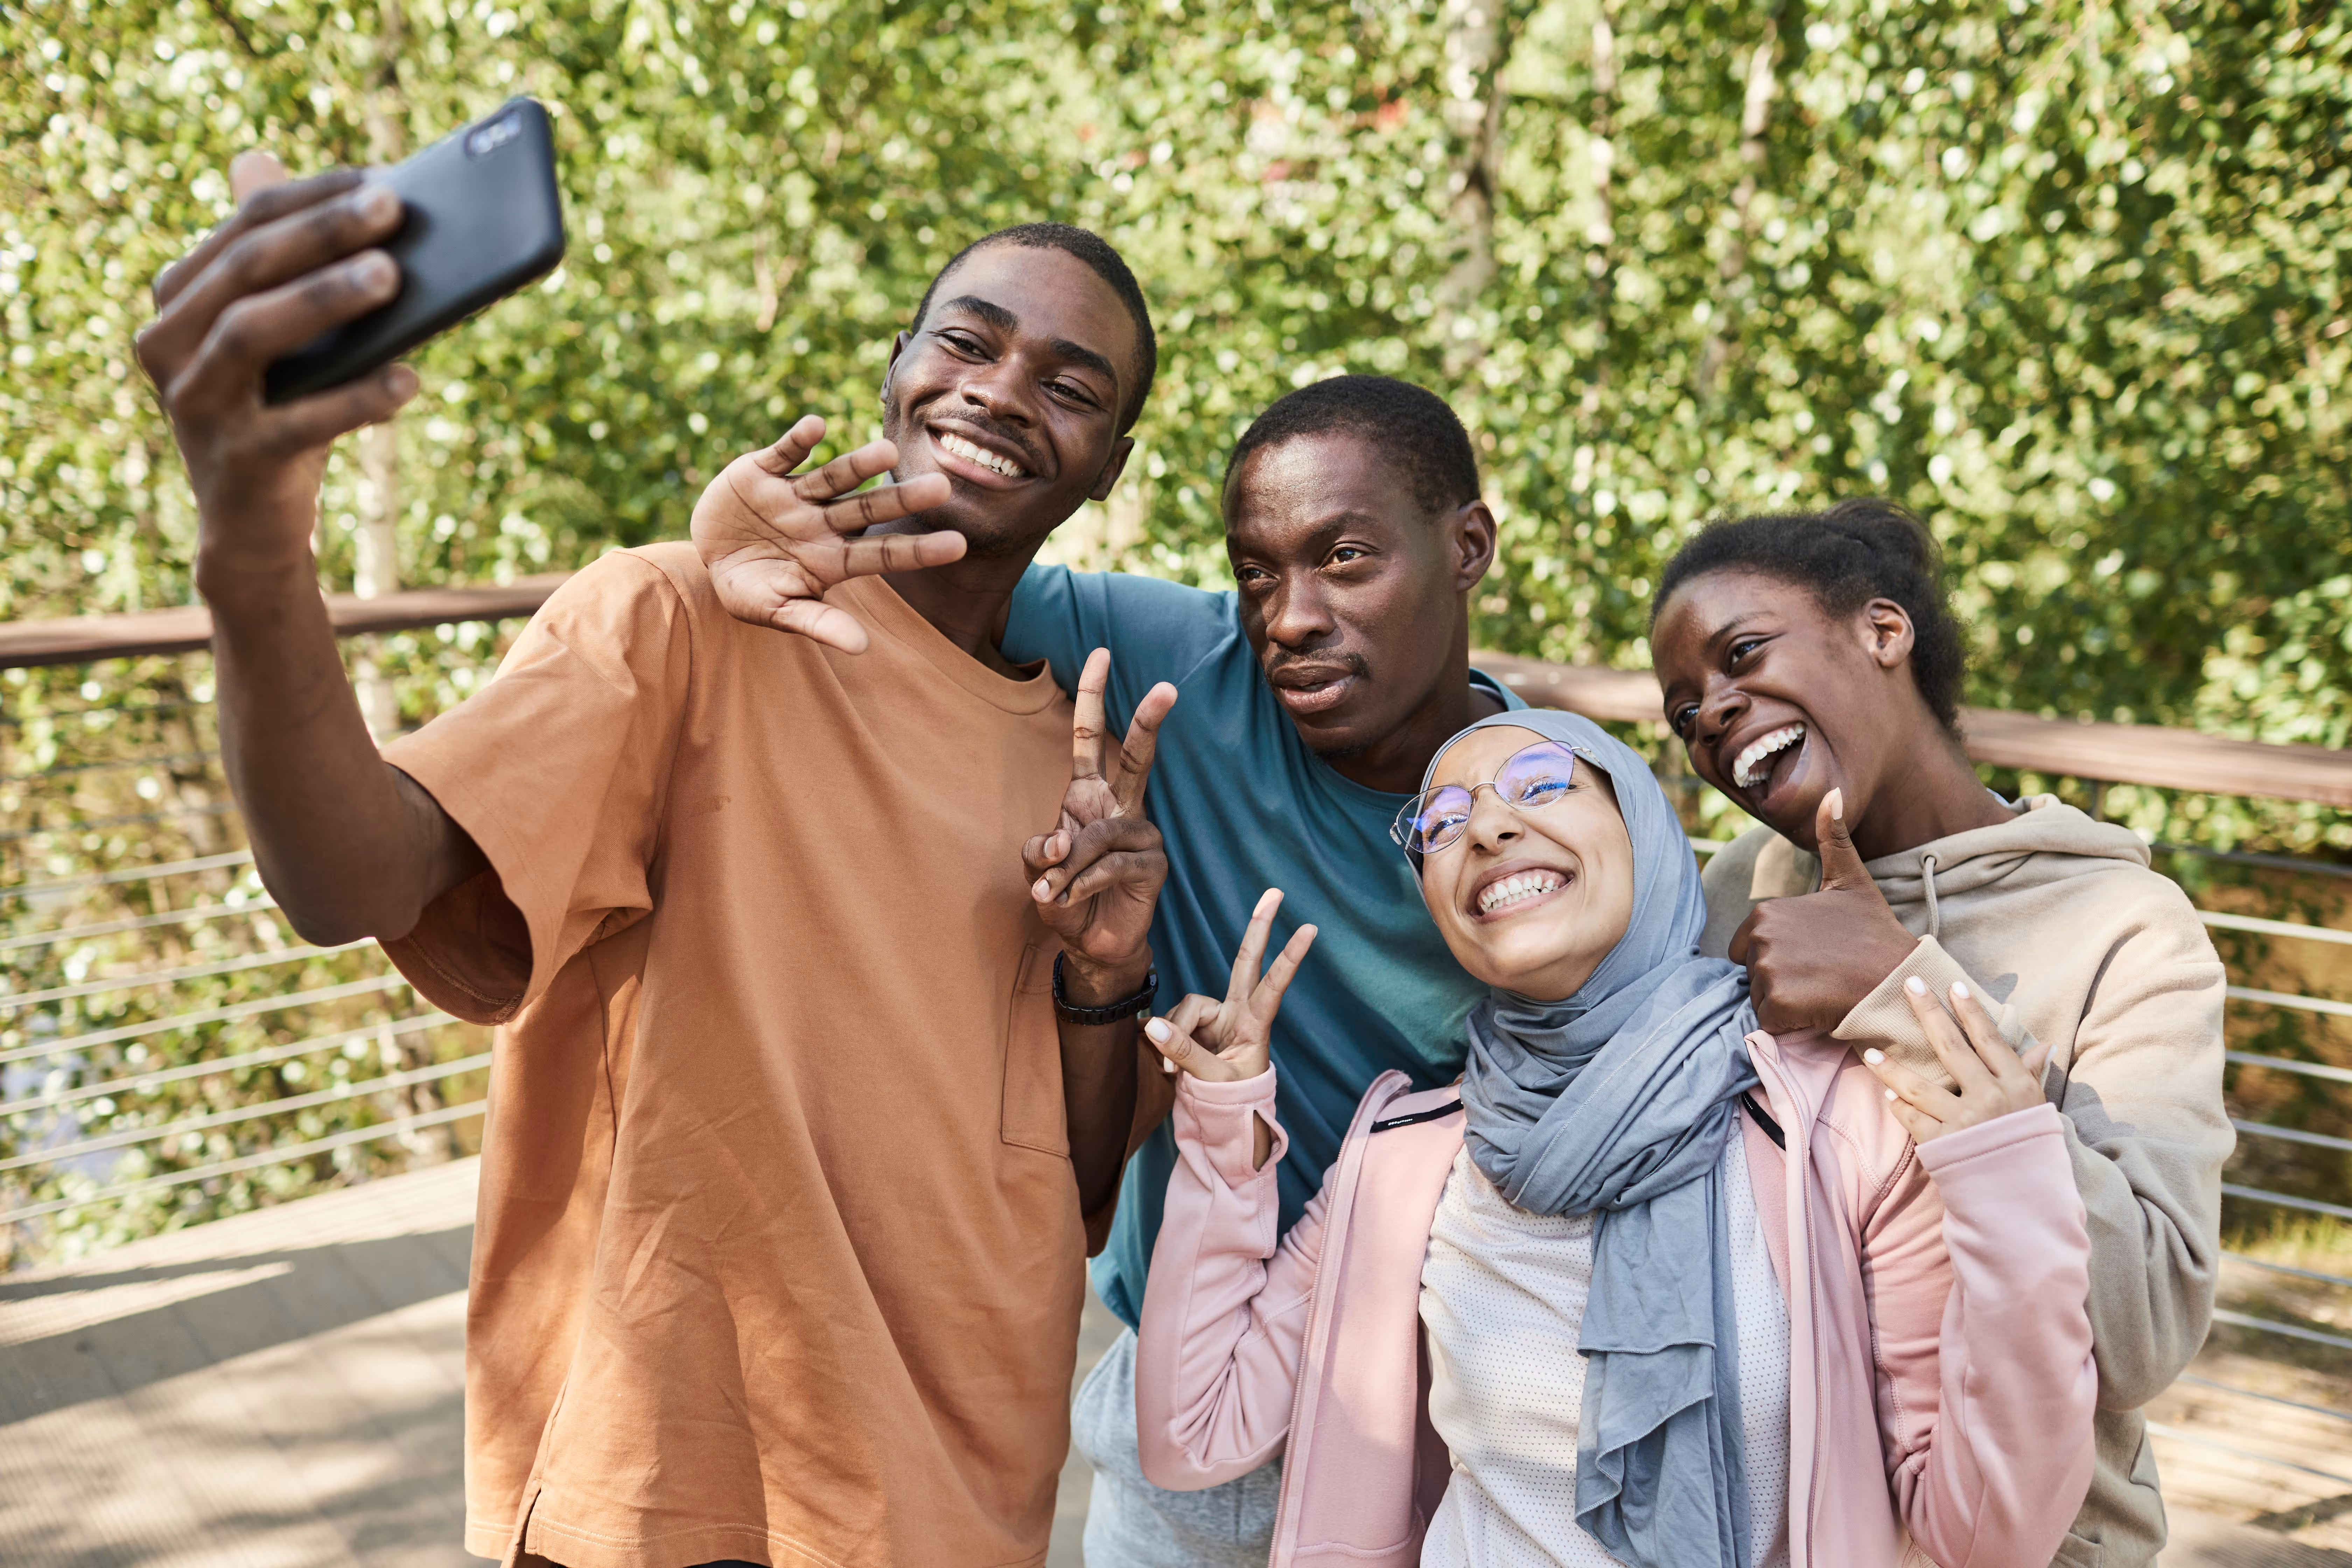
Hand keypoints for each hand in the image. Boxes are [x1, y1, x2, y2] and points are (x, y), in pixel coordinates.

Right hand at [136, 152, 419, 594]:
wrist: (253, 519)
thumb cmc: (279, 404)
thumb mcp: (280, 330)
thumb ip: (281, 255)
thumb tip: (269, 158)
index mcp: (180, 295)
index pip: (246, 224)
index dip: (314, 196)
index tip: (382, 179)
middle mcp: (169, 341)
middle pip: (246, 266)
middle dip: (322, 231)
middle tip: (393, 208)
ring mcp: (195, 401)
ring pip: (253, 331)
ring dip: (326, 298)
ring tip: (394, 275)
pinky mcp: (236, 458)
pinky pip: (300, 422)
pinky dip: (358, 398)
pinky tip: (409, 381)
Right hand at [691, 418, 960, 652]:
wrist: (706, 558)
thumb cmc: (750, 590)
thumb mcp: (778, 610)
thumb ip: (819, 623)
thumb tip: (861, 648)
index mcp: (833, 558)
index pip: (884, 555)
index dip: (919, 550)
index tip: (960, 545)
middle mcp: (823, 522)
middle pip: (868, 509)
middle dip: (901, 499)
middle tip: (941, 486)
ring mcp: (795, 494)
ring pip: (834, 477)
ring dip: (858, 464)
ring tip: (887, 452)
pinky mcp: (762, 471)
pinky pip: (784, 453)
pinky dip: (798, 441)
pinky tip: (817, 427)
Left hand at [1023, 648, 1179, 996]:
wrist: (1089, 946)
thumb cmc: (1063, 900)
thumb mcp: (1037, 871)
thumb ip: (1040, 851)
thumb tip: (1061, 841)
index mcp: (1089, 796)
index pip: (1092, 738)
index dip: (1095, 696)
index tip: (1101, 653)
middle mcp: (1121, 808)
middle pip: (1137, 759)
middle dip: (1148, 723)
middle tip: (1168, 688)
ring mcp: (1142, 835)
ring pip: (1101, 834)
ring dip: (1069, 867)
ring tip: (1049, 893)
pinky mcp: (1153, 865)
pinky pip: (1112, 863)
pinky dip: (1082, 882)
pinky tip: (1067, 898)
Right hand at [1141, 889, 1317, 1084]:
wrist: (1220, 1117)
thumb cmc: (1229, 1101)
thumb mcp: (1212, 1081)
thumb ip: (1184, 1053)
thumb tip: (1153, 1027)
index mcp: (1254, 1026)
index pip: (1274, 985)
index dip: (1289, 957)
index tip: (1310, 929)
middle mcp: (1237, 1012)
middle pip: (1246, 962)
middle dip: (1259, 928)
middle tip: (1276, 892)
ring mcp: (1216, 1016)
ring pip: (1187, 1004)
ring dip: (1175, 1033)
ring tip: (1172, 1072)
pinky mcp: (1193, 1025)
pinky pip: (1170, 1020)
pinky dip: (1165, 1039)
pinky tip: (1167, 1065)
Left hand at [1729, 788, 1918, 1034]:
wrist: (1897, 978)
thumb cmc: (1873, 933)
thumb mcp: (1851, 881)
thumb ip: (1832, 838)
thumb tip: (1831, 791)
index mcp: (1767, 912)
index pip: (1749, 946)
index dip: (1782, 955)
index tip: (1815, 954)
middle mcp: (1760, 938)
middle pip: (1752, 972)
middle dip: (1779, 978)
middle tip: (1819, 973)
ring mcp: (1767, 970)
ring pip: (1760, 998)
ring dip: (1785, 1001)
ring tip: (1821, 989)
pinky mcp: (1776, 1003)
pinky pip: (1769, 1021)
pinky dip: (1789, 1023)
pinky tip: (1817, 1008)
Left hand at [1863, 976, 2052, 1141]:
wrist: (2024, 1202)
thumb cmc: (2030, 1149)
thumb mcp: (2037, 1109)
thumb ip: (2031, 1075)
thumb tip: (2043, 1045)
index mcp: (2017, 1086)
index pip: (1990, 1039)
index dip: (1971, 1010)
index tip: (1953, 985)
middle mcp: (1991, 1099)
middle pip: (1952, 1047)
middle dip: (1928, 1012)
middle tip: (1909, 985)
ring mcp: (1965, 1122)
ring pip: (1918, 1086)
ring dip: (1891, 1068)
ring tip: (1870, 1052)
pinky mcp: (1943, 1146)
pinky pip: (1913, 1119)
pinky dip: (1899, 1107)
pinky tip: (1888, 1096)